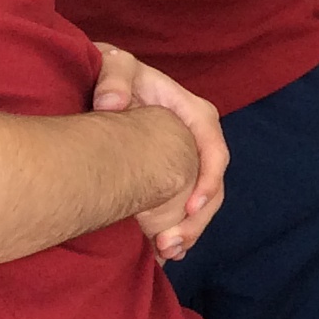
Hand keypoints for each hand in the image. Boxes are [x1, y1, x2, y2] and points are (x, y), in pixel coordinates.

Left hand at [90, 43, 226, 259]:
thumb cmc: (114, 74)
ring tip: (166, 253)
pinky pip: (185, 203)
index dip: (207, 180)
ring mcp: (187, 158)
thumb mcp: (116, 65)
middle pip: (213, 183)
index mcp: (192, 112)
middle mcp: (197, 138)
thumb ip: (114, 77)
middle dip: (198, 218)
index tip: (190, 207)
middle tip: (170, 245)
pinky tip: (162, 251)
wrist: (104, 81)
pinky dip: (179, 228)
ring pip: (203, 200)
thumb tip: (112, 103)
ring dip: (190, 229)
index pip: (213, 148)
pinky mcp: (174, 173)